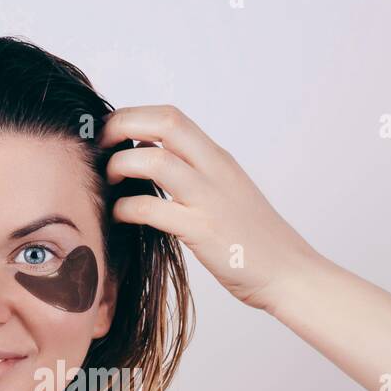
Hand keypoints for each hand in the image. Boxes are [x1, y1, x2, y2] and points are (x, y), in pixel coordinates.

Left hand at [98, 104, 318, 310]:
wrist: (290, 273)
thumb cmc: (254, 241)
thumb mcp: (226, 194)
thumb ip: (195, 176)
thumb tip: (151, 164)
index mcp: (219, 159)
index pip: (171, 117)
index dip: (134, 117)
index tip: (112, 135)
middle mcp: (215, 170)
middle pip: (164, 123)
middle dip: (122, 126)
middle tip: (100, 147)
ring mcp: (209, 199)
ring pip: (154, 161)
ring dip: (121, 166)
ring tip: (109, 181)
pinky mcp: (202, 231)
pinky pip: (152, 208)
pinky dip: (126, 208)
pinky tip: (120, 216)